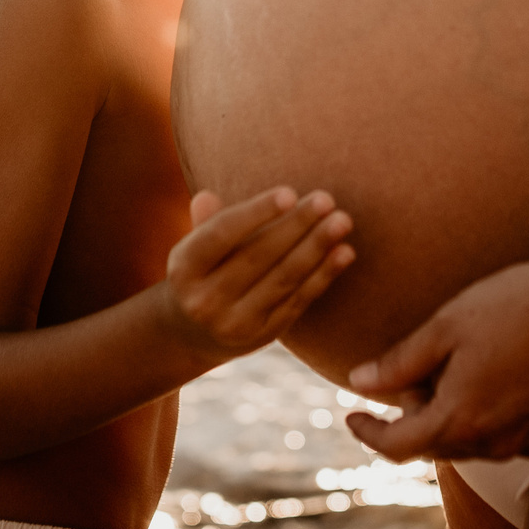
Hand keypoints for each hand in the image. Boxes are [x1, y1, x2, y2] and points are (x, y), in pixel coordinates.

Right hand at [159, 188, 354, 359]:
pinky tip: (345, 252)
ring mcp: (235, 323)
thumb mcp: (193, 248)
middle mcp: (205, 301)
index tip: (289, 192)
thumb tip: (207, 198)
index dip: (256, 213)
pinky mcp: (263, 336)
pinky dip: (324, 276)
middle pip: (258, 256)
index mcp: (183, 269)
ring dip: (317, 248)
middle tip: (327, 199)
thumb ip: (206, 223)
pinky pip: (298, 300)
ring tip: (343, 221)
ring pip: (283, 279)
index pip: (222, 234)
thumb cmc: (201, 271)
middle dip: (296, 225)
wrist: (192, 333)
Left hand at [342, 257, 528, 462]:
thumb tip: (359, 382)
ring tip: (452, 370)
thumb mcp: (445, 326)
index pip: (397, 446)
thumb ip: (400, 363)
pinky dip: (489, 418)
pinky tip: (495, 380)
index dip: (368, 432)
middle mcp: (491, 443)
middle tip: (405, 378)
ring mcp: (527, 442)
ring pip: (471, 443)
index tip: (350, 416)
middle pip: (435, 444)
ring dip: (452, 418)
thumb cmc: (512, 305)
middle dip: (412, 418)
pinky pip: (508, 437)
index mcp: (457, 420)